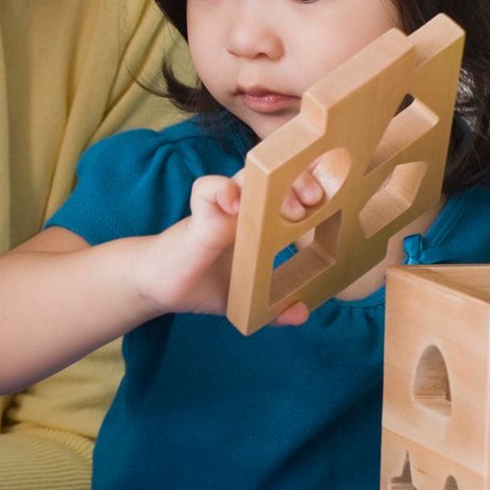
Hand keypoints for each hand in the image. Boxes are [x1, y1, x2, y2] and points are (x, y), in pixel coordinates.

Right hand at [135, 175, 306, 323]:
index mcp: (259, 223)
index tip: (329, 197)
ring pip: (246, 175)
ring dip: (270, 183)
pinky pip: (207, 189)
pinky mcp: (197, 217)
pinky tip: (234, 205)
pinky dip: (222, 190)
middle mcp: (242, 210)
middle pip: (274, 175)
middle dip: (299, 178)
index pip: (287, 189)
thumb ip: (274, 308)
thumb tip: (301, 313)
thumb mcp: (245, 298)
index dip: (308, 183)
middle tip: (316, 198)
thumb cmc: (201, 283)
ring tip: (292, 208)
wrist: (159, 286)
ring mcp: (219, 210)